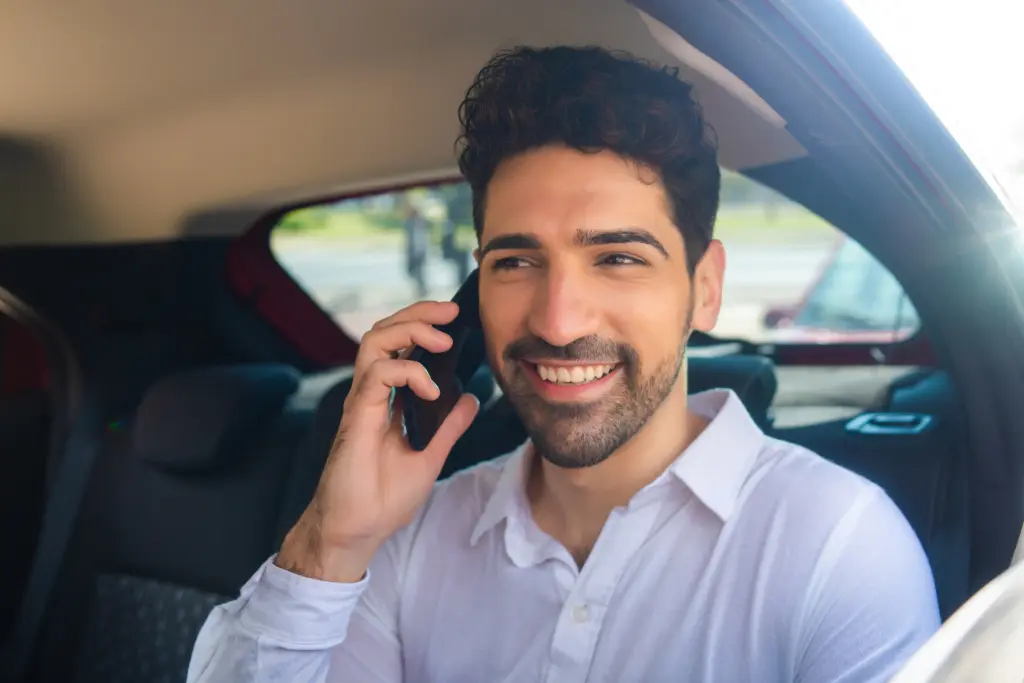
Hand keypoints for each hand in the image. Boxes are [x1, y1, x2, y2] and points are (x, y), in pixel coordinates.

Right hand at [277, 301, 479, 582]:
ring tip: (442, 341)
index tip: (453, 318)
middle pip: (384, 332)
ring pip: (375, 341)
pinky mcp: (356, 416)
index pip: (397, 344)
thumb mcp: (430, 456)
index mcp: (385, 399)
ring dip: (411, 331)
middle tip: (451, 312)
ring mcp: (361, 402)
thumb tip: (471, 399)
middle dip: (418, 313)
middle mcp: (370, 394)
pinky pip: (377, 374)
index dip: (421, 324)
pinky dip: (407, 371)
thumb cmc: (382, 500)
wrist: (355, 532)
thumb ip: (448, 427)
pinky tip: (431, 389)